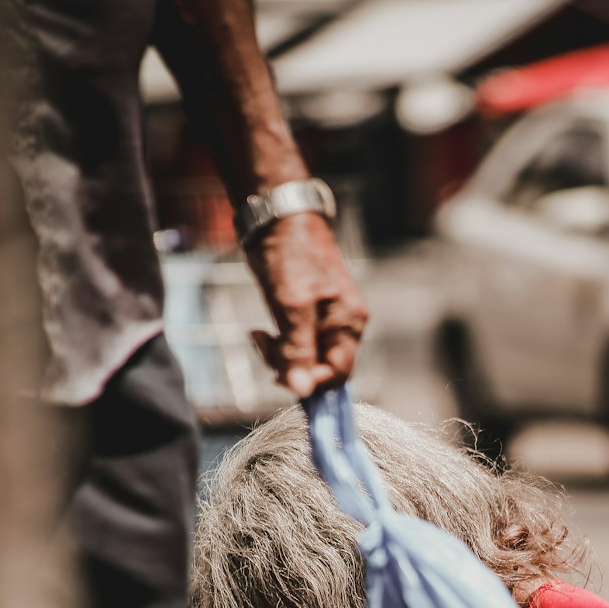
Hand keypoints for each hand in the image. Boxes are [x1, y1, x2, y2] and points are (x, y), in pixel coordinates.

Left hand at [247, 212, 367, 393]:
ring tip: (259, 336)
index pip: (339, 374)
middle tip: (263, 346)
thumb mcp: (292, 305)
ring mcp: (326, 321)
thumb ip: (298, 349)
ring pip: (306, 359)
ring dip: (280, 357)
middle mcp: (343, 325)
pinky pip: (297, 345)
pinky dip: (278, 345)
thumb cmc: (289, 254)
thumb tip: (302, 390)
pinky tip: (261, 332)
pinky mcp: (307, 315)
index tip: (280, 375)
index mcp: (349, 323)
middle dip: (292, 367)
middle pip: (322, 369)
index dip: (311, 382)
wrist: (276, 216)